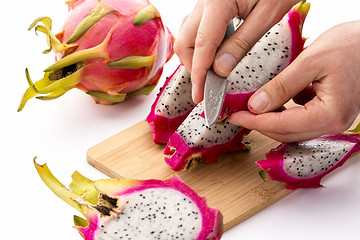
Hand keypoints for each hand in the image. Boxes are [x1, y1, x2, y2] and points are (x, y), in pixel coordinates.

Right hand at [174, 0, 300, 102]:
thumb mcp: (267, 15)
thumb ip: (241, 43)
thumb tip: (219, 71)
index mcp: (218, 2)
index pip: (202, 45)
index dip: (199, 74)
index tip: (200, 96)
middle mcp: (204, 1)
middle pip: (184, 41)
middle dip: (194, 67)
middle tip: (210, 84)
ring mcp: (203, 2)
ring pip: (186, 35)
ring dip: (195, 57)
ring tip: (212, 72)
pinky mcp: (208, 5)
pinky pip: (195, 29)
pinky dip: (200, 46)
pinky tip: (214, 54)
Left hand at [228, 21, 359, 141]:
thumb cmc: (352, 45)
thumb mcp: (311, 61)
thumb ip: (282, 85)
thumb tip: (256, 105)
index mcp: (330, 114)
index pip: (282, 125)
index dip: (254, 121)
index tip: (234, 115)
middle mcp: (333, 123)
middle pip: (286, 133)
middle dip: (258, 124)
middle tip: (237, 113)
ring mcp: (332, 120)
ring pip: (291, 129)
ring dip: (269, 121)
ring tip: (249, 108)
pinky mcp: (328, 112)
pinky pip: (299, 120)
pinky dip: (282, 114)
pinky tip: (272, 101)